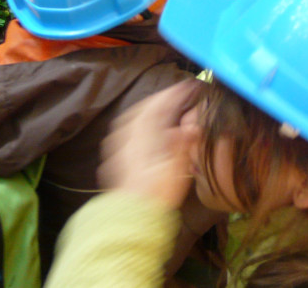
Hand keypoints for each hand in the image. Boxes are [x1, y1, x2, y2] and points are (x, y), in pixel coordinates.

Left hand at [100, 80, 203, 209]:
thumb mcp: (178, 168)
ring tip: (162, 108)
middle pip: (143, 108)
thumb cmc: (157, 193)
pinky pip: (124, 131)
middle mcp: (128, 136)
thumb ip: (184, 143)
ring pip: (131, 118)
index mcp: (144, 134)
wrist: (131, 220)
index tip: (190, 85)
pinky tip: (144, 131)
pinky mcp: (115, 160)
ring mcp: (118, 148)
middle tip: (178, 94)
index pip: (160, 104)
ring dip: (148, 109)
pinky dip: (137, 123)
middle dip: (161, 98)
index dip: (176, 93)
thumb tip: (193, 125)